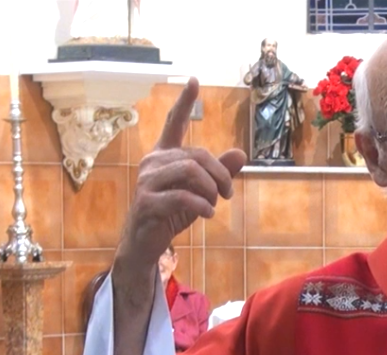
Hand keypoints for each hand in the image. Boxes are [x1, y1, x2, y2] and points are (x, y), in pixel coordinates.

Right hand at [115, 77, 247, 276]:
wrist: (145, 243)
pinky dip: (202, 205)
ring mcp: (147, 181)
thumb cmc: (171, 213)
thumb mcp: (201, 192)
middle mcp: (153, 162)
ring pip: (191, 171)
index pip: (173, 123)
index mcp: (164, 155)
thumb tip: (241, 154)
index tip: (194, 80)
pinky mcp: (147, 202)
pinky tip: (208, 214)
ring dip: (212, 188)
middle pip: (197, 155)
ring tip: (216, 204)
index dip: (184, 102)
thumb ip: (218, 172)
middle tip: (228, 193)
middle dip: (220, 174)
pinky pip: (183, 196)